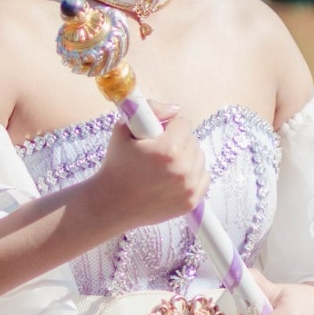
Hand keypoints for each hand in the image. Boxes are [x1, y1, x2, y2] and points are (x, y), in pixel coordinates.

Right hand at [85, 106, 209, 232]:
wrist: (110, 205)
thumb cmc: (115, 166)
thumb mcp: (123, 129)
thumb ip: (150, 109)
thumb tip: (175, 109)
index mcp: (168, 149)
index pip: (183, 123)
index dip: (167, 126)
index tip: (155, 135)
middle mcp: (183, 169)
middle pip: (192, 140)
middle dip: (177, 141)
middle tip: (157, 151)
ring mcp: (189, 188)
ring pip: (199, 158)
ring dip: (186, 157)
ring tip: (164, 165)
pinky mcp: (191, 202)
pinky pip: (203, 177)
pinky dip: (191, 175)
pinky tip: (172, 178)